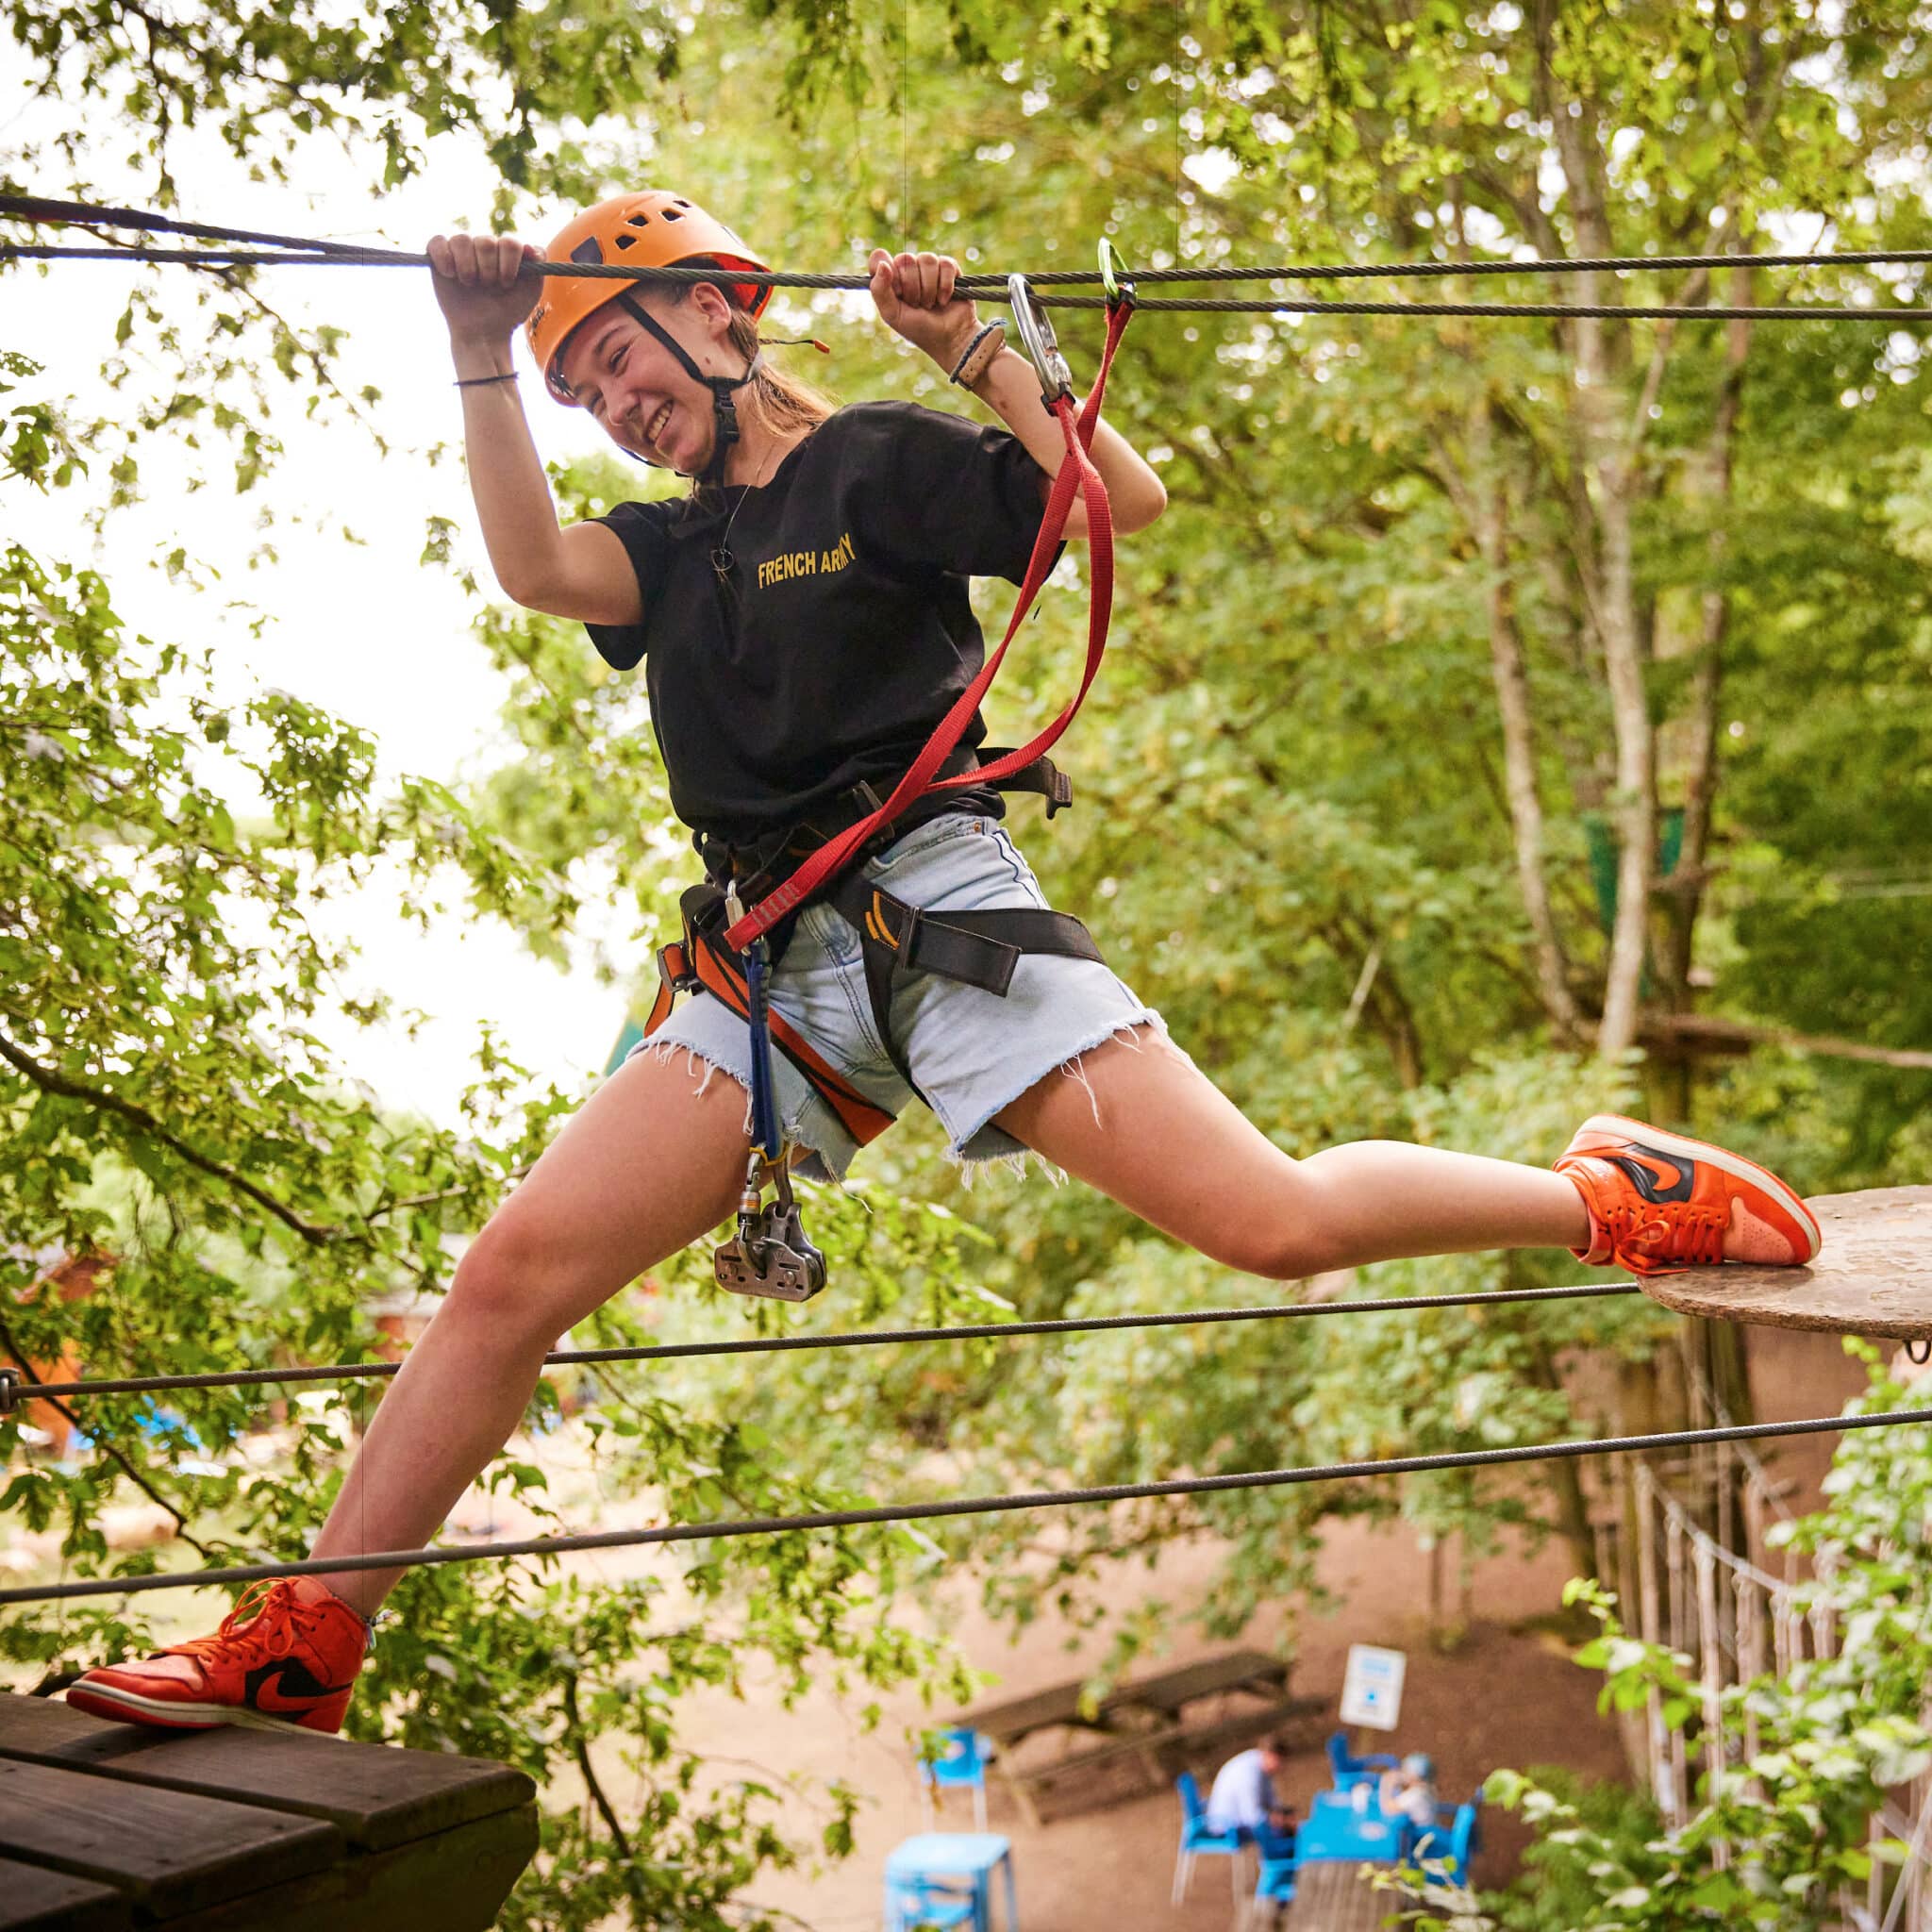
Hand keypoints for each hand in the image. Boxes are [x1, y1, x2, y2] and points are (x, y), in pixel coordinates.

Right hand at [428, 233, 542, 348]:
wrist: (485, 333)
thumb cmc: (508, 312)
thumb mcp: (530, 291)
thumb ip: (537, 265)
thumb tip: (530, 246)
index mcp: (505, 252)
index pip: (509, 243)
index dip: (509, 264)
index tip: (507, 284)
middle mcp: (484, 247)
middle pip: (485, 241)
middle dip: (488, 270)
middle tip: (488, 287)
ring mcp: (461, 251)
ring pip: (461, 239)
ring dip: (467, 266)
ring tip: (469, 284)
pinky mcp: (440, 258)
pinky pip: (436, 242)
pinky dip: (443, 256)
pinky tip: (450, 274)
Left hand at [868, 248, 979, 369]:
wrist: (949, 339)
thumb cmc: (918, 329)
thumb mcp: (892, 314)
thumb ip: (879, 290)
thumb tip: (883, 264)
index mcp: (891, 278)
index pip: (879, 258)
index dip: (888, 273)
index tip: (896, 292)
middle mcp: (909, 269)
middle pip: (905, 259)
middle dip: (912, 287)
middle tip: (917, 305)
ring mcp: (929, 268)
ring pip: (927, 259)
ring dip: (929, 288)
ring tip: (931, 304)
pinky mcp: (949, 269)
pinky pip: (945, 264)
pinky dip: (945, 286)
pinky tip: (944, 300)